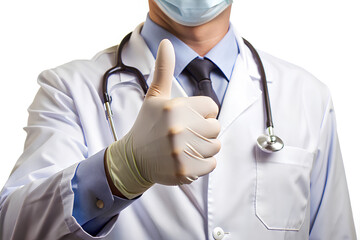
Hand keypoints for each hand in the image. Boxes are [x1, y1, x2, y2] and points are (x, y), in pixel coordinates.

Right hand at [106, 39, 220, 198]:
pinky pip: (211, 165)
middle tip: (185, 134)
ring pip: (215, 146)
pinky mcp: (184, 171)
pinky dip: (201, 164)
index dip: (202, 113)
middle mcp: (178, 128)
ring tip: (185, 147)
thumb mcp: (154, 96)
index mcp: (174, 107)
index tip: (187, 118)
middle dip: (204, 131)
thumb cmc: (148, 124)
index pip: (212, 107)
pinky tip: (184, 159)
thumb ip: (163, 70)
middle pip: (216, 127)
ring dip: (204, 148)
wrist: (133, 158)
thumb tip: (166, 42)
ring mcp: (180, 151)